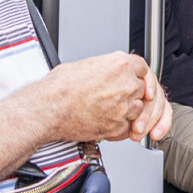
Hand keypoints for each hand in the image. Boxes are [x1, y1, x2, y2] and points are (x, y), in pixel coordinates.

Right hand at [40, 51, 169, 143]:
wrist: (48, 109)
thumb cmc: (59, 87)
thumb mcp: (87, 65)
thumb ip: (107, 66)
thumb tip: (110, 69)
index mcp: (119, 65)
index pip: (143, 68)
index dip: (139, 75)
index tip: (138, 80)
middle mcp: (125, 85)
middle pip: (142, 89)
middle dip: (132, 93)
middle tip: (117, 96)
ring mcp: (123, 107)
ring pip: (138, 109)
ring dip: (129, 110)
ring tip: (108, 109)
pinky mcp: (117, 126)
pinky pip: (128, 127)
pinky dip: (121, 126)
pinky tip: (106, 121)